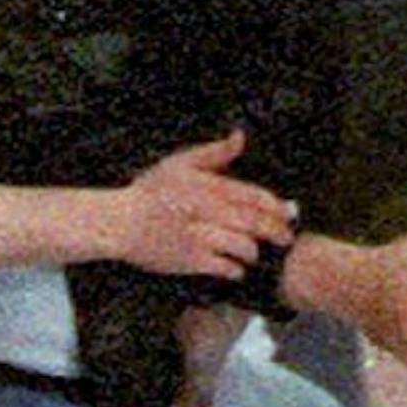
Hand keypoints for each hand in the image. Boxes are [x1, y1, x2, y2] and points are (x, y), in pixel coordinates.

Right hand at [110, 132, 299, 280]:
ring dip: (254, 251)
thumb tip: (240, 137)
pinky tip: (236, 268)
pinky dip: (236, 269)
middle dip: (276, 232)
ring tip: (255, 253)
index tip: (287, 213)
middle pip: (254, 222)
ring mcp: (200, 237)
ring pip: (243, 246)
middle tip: (285, 239)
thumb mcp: (180, 163)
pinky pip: (225, 267)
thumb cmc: (149, 193)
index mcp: (208, 186)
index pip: (254, 196)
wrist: (120, 223)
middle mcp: (207, 211)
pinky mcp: (190, 260)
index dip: (276, 207)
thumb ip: (214, 153)